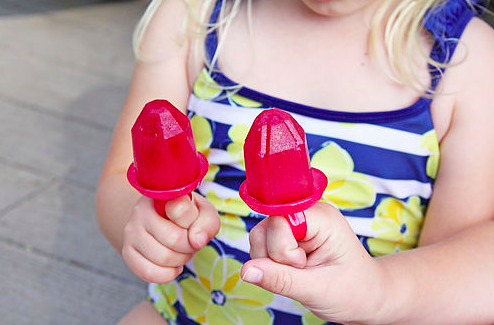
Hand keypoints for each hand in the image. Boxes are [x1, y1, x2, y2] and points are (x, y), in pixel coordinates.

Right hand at [122, 193, 219, 282]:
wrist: (162, 223)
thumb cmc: (187, 218)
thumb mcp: (204, 213)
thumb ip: (208, 223)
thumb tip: (196, 241)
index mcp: (162, 195)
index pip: (181, 209)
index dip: (195, 222)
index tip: (194, 222)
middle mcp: (141, 210)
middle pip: (174, 239)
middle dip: (190, 247)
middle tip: (190, 243)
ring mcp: (131, 232)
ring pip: (163, 258)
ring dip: (180, 261)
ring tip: (180, 252)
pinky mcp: (127, 252)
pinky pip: (149, 273)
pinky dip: (168, 274)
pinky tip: (172, 265)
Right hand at [241, 202, 387, 324]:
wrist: (367, 297)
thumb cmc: (353, 291)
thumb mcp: (317, 290)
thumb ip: (279, 279)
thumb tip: (246, 270)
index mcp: (322, 219)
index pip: (279, 219)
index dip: (281, 246)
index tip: (301, 265)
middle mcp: (308, 214)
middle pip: (265, 227)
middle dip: (274, 257)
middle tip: (303, 271)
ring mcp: (298, 224)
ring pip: (260, 236)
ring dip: (271, 262)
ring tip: (300, 273)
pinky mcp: (291, 235)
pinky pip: (264, 244)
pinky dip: (272, 263)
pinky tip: (294, 271)